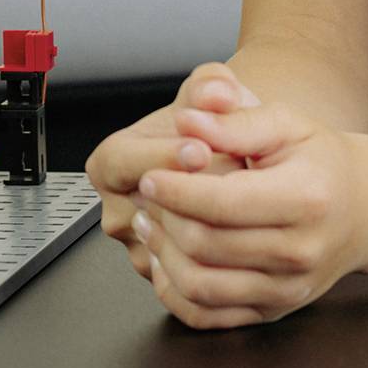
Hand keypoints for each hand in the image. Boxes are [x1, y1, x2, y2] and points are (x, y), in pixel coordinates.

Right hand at [89, 63, 256, 278]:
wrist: (227, 162)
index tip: (201, 150)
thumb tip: (217, 92)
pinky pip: (193, 282)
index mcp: (112, 163)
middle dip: (202, 190)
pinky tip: (255, 235)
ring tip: (251, 198)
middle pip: (153, 208)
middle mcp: (120, 211)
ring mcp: (143, 251)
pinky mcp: (170, 280)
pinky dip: (227, 263)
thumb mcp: (212, 92)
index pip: (123, 162)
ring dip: (218, 225)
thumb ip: (213, 85)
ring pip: (176, 248)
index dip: (162, 155)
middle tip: (240, 171)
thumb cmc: (215, 128)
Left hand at [133, 96, 367, 328]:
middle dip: (164, 219)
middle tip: (145, 196)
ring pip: (200, 286)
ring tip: (150, 224)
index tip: (149, 175)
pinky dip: (175, 291)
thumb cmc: (320, 161)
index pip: (222, 203)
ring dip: (163, 254)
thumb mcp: (286, 124)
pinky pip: (209, 315)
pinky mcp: (274, 311)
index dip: (175, 190)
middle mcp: (299, 252)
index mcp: (304, 199)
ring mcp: (287, 289)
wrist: (364, 210)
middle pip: (205, 245)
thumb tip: (187, 121)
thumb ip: (235, 121)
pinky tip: (166, 259)